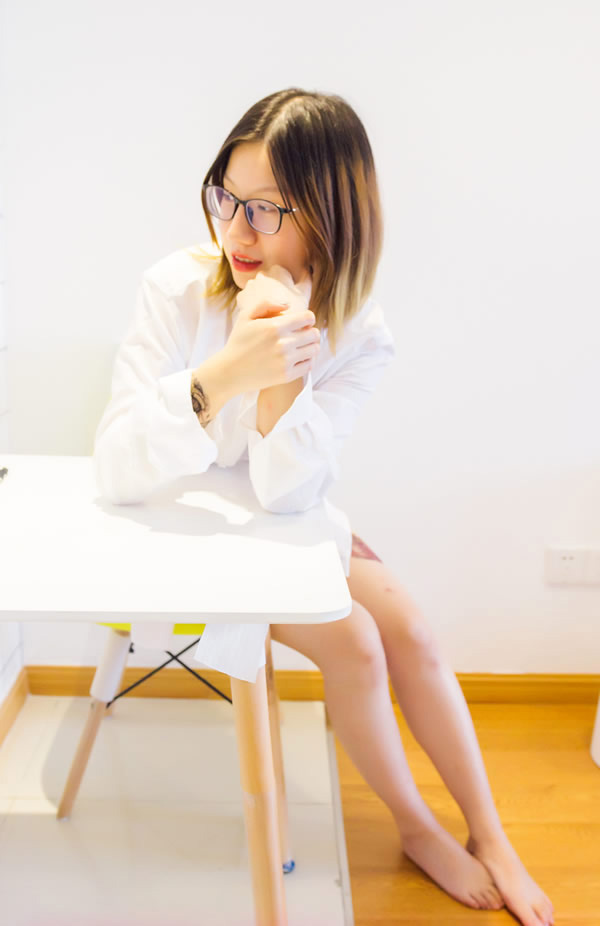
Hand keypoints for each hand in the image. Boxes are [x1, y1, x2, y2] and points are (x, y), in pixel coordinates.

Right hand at [222, 265, 319, 391]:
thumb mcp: (246, 316)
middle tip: (302, 335)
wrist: (230, 371)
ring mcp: (286, 361)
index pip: (308, 318)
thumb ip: (266, 304)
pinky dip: (307, 360)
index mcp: (274, 327)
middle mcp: (283, 344)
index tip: (301, 323)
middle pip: (314, 334)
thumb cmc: (239, 341)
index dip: (307, 318)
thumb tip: (288, 304)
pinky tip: (298, 358)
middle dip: (310, 332)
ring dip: (310, 346)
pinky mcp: (287, 375)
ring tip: (301, 346)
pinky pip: (309, 365)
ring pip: (314, 349)